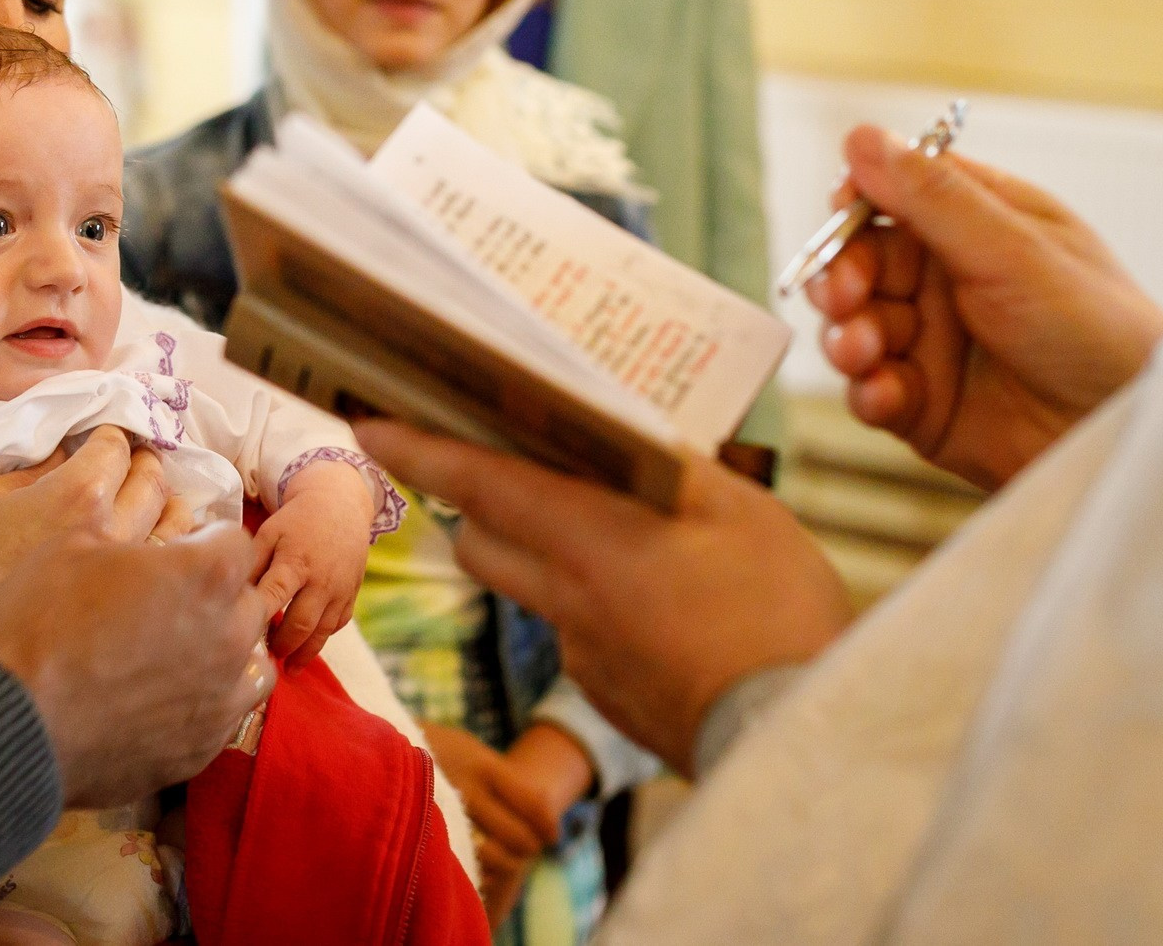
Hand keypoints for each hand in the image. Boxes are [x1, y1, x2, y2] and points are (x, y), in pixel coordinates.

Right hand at [0, 426, 178, 744]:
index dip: (112, 439)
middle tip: (139, 469)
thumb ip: (33, 474)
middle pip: (156, 488)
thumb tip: (67, 459)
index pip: (117, 447)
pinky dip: (178, 581)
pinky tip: (165, 584)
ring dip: (175, 522)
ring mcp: (134, 596)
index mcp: (78, 497)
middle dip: (147, 470)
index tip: (109, 442)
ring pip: (180, 544)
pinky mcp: (133, 638)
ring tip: (160, 518)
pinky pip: (175, 598)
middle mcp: (119, 540)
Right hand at [0, 523, 275, 807]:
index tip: (177, 550)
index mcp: (206, 575)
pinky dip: (209, 701)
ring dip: (229, 650)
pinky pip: (227, 714)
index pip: (236, 542)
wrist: (14, 723)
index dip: (204, 541)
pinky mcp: (204, 747)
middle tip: (172, 601)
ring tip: (185, 652)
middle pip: (251, 602)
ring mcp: (222, 697)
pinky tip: (170, 700)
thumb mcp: (70, 545)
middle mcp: (230, 635)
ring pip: (254, 662)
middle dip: (221, 595)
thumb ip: (124, 533)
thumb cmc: (39, 622)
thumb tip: (136, 537)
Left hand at [252, 460, 373, 667]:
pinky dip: (322, 639)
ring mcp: (340, 590)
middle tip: (265, 656)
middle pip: (302, 623)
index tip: (241, 633)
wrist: (341, 505)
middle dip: (283, 645)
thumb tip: (231, 590)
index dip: (259, 617)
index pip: (276, 595)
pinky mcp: (351, 594)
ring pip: (323, 631)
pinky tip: (307, 648)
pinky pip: (338, 624)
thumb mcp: (269, 532)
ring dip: (304, 652)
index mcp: (296, 561)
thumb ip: (252, 562)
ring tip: (287, 667)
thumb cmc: (297, 520)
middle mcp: (321, 580)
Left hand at [360, 422, 851, 777]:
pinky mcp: (604, 692)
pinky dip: (598, 609)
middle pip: (480, 541)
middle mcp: (565, 596)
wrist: (796, 737)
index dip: (419, 450)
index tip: (366, 425)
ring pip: (531, 588)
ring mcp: (580, 652)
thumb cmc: (778, 612)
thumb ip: (678, 471)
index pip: (478, 483)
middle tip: (489, 467)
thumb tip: (635, 440)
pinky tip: (660, 607)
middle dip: (471, 504)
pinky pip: (577, 635)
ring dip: (543, 555)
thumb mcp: (743, 512)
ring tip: (607, 535)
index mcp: (589, 539)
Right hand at [425, 725, 554, 923]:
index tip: (551, 835)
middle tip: (520, 845)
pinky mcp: (425, 835)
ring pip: (498, 859)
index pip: (535, 805)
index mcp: (480, 764)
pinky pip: (468, 868)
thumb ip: (504, 780)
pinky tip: (472, 861)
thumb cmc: (430, 748)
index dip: (548, 826)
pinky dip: (478, 871)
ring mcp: (442, 813)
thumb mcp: (466, 748)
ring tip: (495, 855)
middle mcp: (463, 787)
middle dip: (525, 847)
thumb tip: (548, 823)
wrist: (370, 745)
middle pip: (521, 838)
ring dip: (502, 864)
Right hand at [811, 126, 1162, 490]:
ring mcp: (933, 341)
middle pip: (858, 263)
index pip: (893, 194)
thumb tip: (864, 138)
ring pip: (853, 326)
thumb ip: (932, 197)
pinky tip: (888, 393)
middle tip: (846, 297)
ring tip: (864, 354)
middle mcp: (948, 279)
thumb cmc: (1100, 331)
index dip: (856, 203)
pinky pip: (868, 389)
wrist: (1122, 431)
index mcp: (977, 225)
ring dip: (847, 338)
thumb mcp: (1013, 252)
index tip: (842, 215)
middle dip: (840, 279)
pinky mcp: (922, 400)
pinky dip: (867, 391)